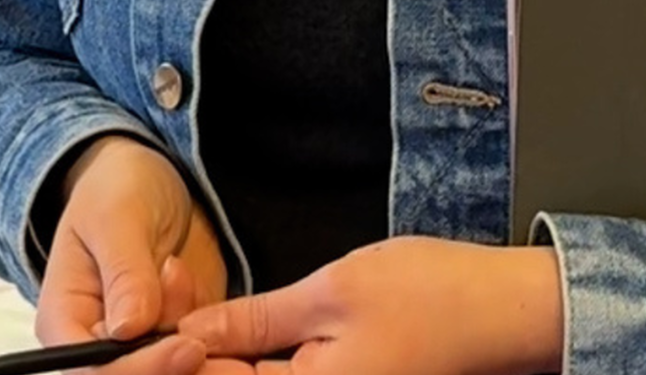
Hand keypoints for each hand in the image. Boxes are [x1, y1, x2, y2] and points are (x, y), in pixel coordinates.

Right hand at [35, 136, 228, 373]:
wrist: (156, 178)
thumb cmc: (117, 189)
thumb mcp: (116, 216)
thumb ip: (125, 272)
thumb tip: (128, 328)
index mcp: (65, 322)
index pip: (93, 371)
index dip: (140, 369)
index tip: (186, 346)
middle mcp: (100, 344)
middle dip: (176, 353)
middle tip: (193, 296)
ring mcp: (144, 343)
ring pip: (179, 369)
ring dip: (197, 334)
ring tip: (177, 265)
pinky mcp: (182, 337)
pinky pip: (208, 355)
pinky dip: (217, 330)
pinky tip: (194, 281)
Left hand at [178, 237, 562, 374]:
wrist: (503, 313)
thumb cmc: (432, 300)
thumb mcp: (328, 295)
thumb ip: (252, 322)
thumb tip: (188, 333)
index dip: (167, 354)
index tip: (142, 310)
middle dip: (187, 351)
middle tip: (163, 290)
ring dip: (214, 352)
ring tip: (186, 295)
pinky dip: (249, 355)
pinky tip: (231, 320)